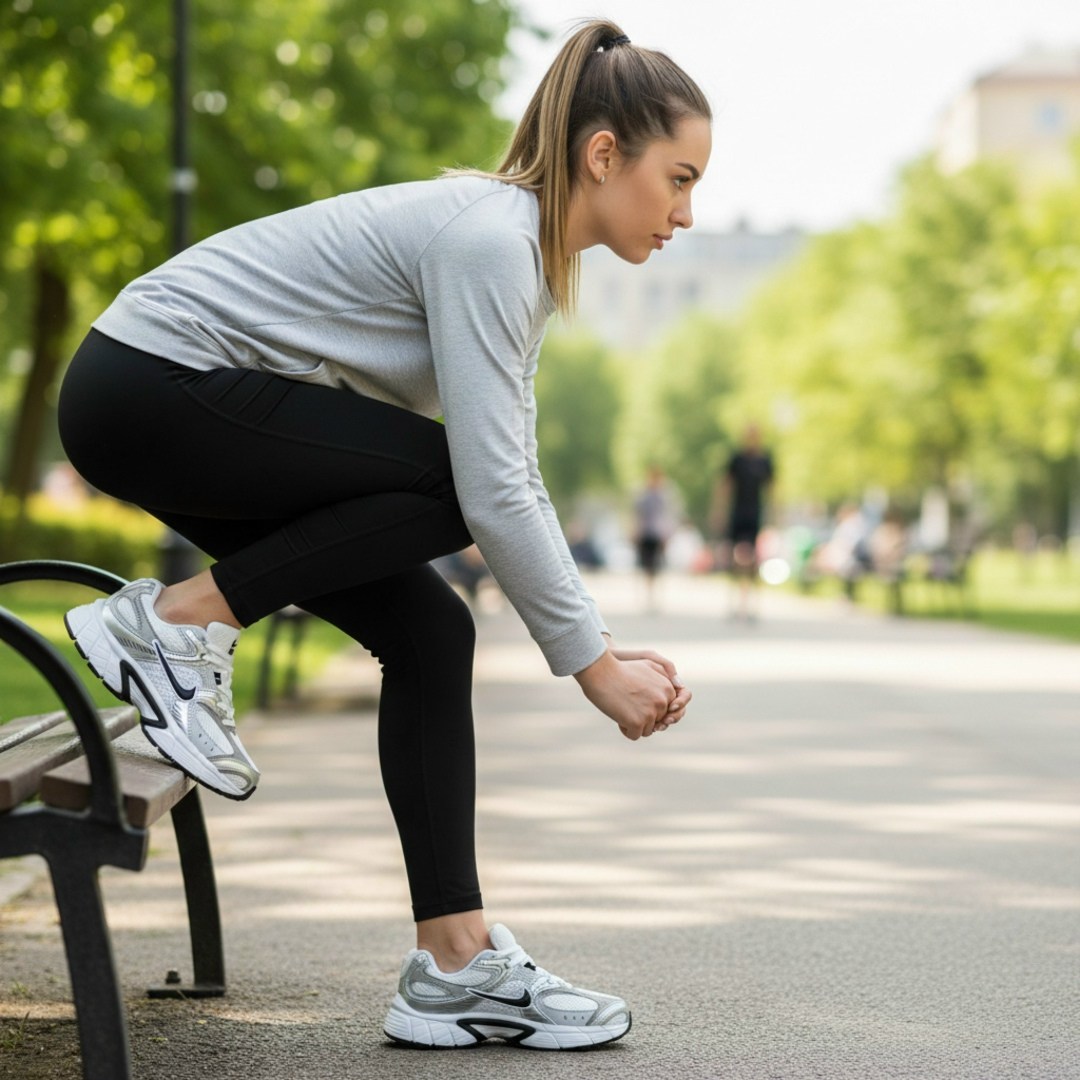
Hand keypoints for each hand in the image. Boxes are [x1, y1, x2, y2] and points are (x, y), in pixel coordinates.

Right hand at [574, 649, 690, 739]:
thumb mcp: (648, 666)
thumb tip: (676, 692)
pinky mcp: (638, 722)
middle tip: (628, 703)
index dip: (652, 709)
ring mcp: (651, 712)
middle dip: (643, 717)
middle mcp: (663, 701)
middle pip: (657, 722)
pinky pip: (634, 735)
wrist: (600, 672)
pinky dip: (625, 730)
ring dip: (634, 724)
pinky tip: (617, 717)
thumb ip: (665, 676)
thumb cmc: (621, 669)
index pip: (667, 711)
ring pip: (647, 731)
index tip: (640, 704)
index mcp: (667, 689)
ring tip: (622, 709)